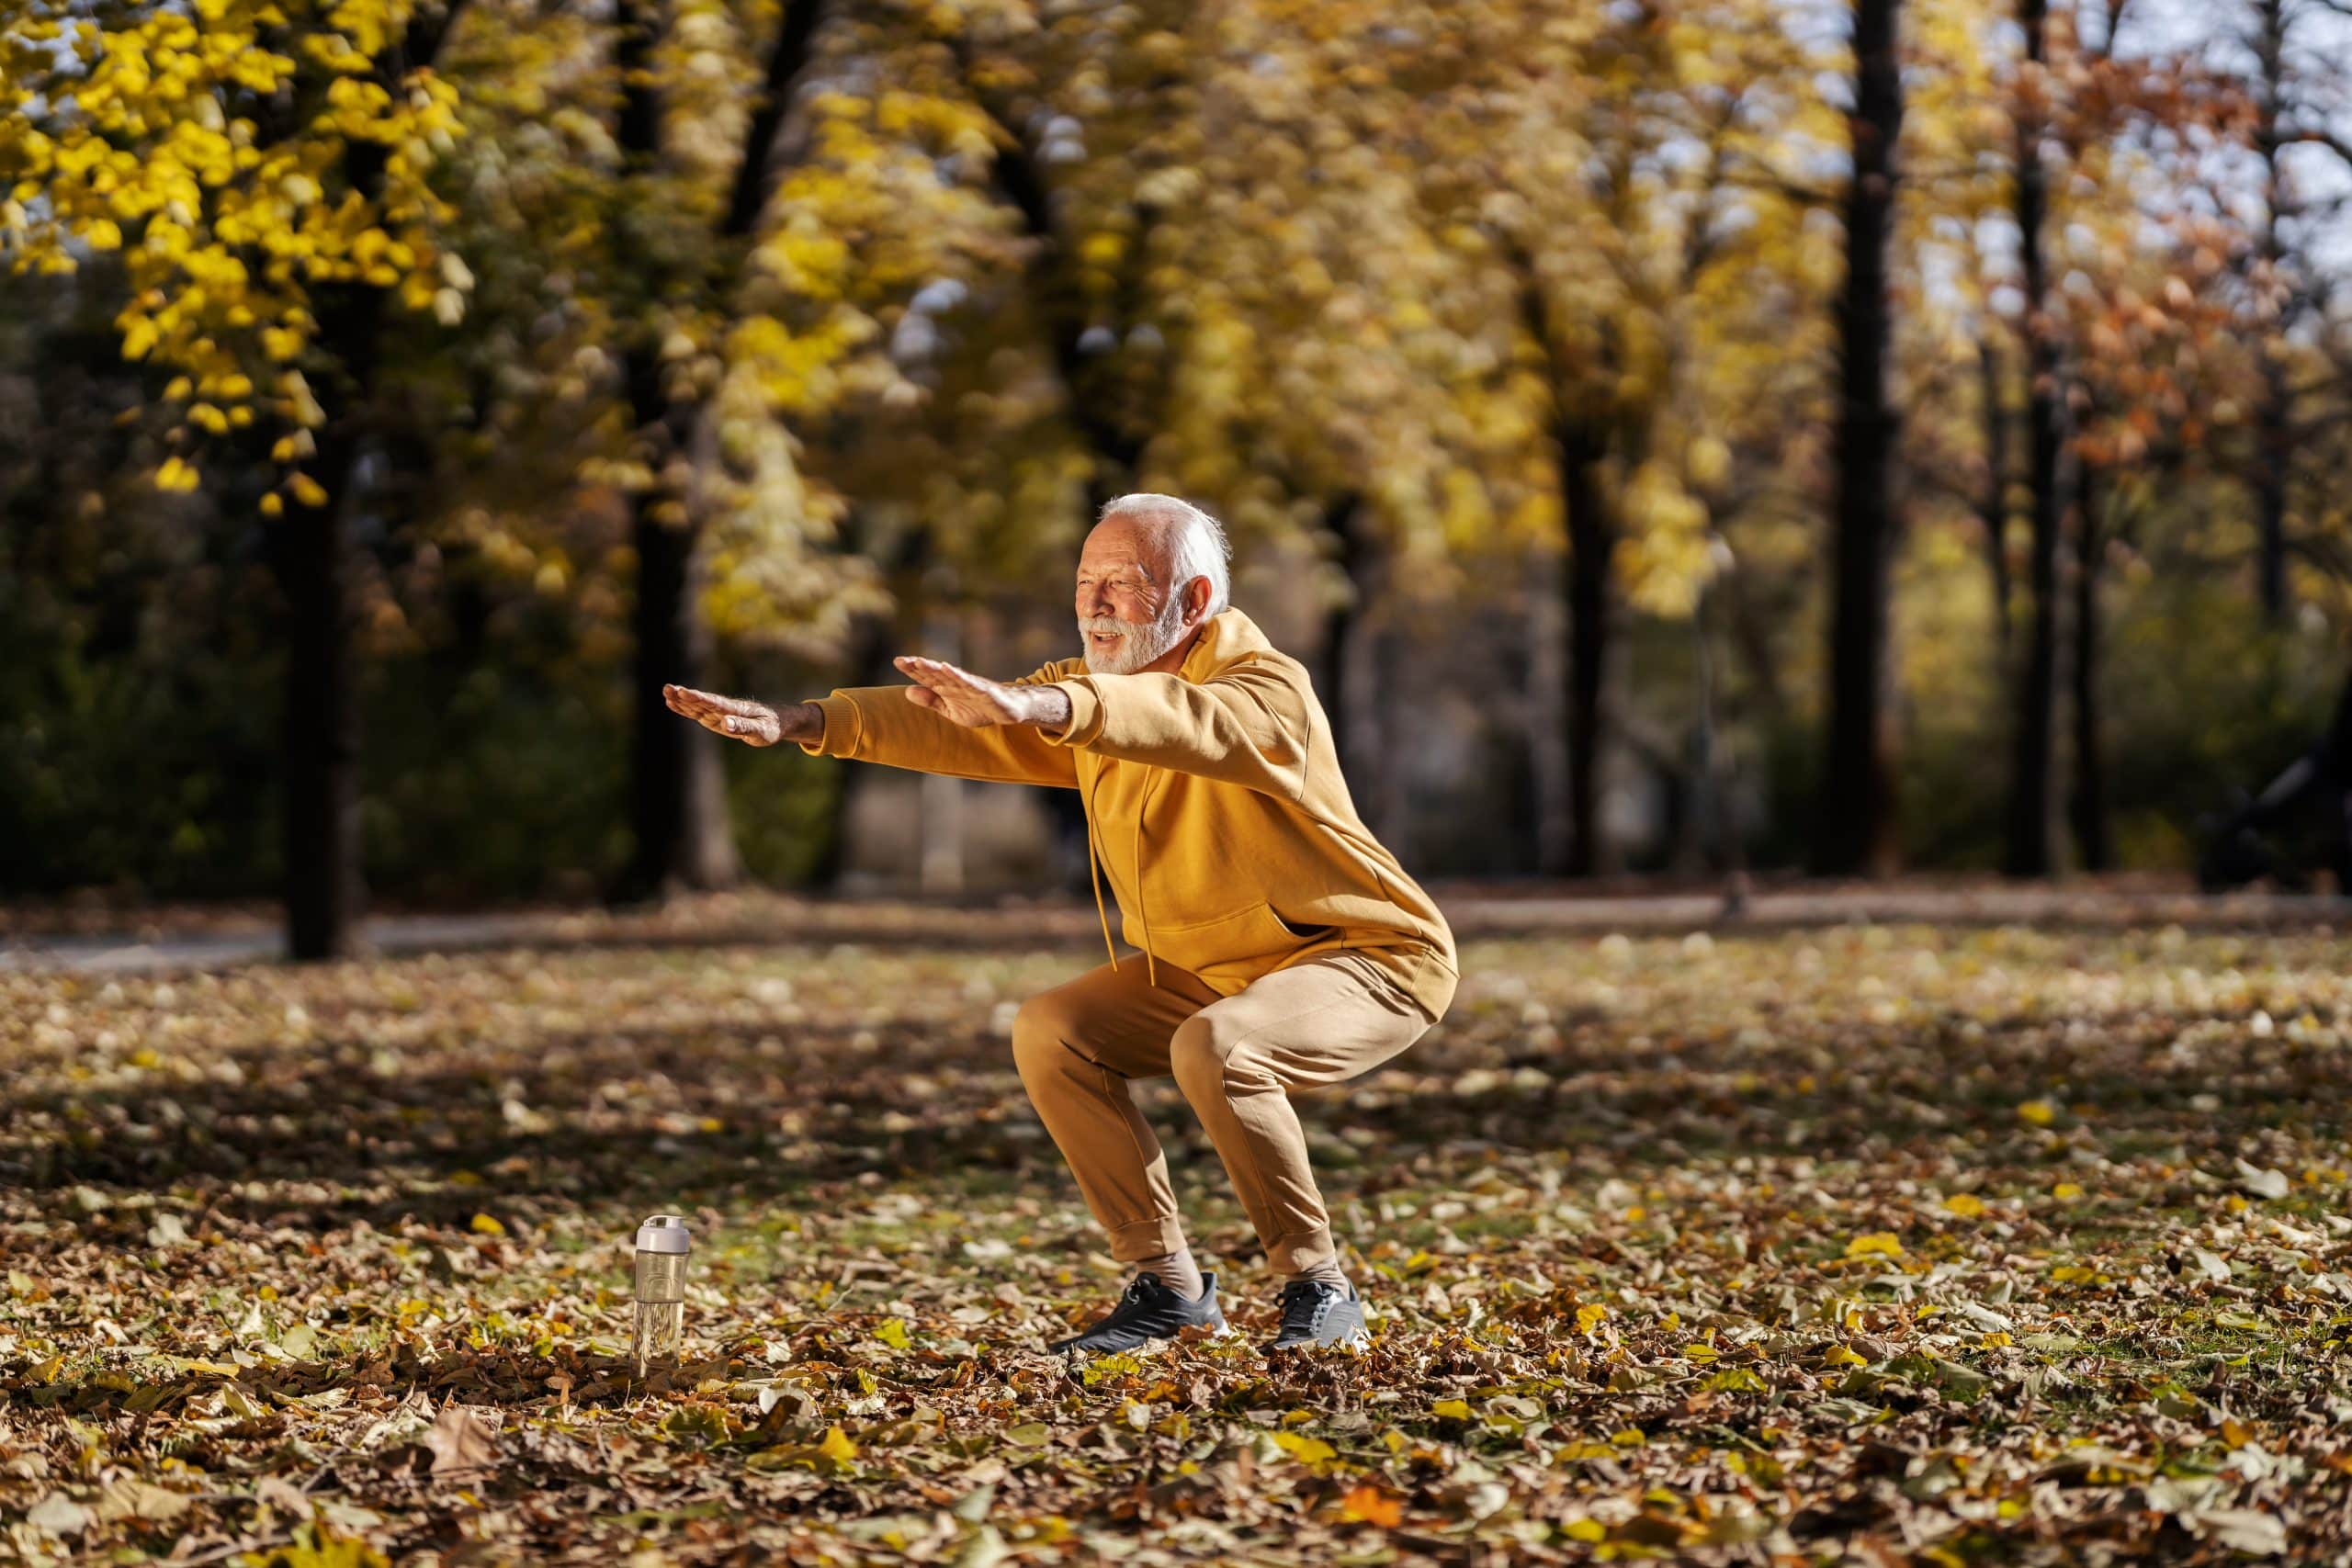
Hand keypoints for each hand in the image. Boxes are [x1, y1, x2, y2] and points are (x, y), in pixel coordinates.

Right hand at [664, 685, 814, 745]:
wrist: (777, 720)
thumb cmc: (771, 727)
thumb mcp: (762, 731)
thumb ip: (744, 727)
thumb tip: (725, 723)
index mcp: (736, 710)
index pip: (714, 703)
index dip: (699, 698)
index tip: (684, 692)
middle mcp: (725, 709)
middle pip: (702, 702)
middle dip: (685, 696)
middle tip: (667, 688)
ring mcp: (720, 713)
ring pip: (698, 706)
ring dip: (682, 700)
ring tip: (665, 691)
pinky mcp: (717, 718)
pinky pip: (699, 713)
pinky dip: (686, 709)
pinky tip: (673, 703)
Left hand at [894, 656, 1068, 731]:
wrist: (1009, 710)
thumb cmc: (979, 708)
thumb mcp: (951, 710)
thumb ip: (931, 701)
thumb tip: (907, 691)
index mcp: (947, 687)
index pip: (927, 677)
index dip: (913, 669)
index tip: (898, 661)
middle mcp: (957, 682)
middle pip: (935, 673)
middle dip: (919, 666)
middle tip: (902, 660)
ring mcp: (970, 684)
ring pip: (949, 675)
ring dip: (935, 668)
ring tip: (920, 661)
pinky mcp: (984, 690)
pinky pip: (969, 682)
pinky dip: (958, 675)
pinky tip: (948, 668)